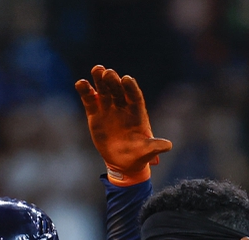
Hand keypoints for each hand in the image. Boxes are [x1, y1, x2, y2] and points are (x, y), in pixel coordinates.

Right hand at [75, 65, 171, 185]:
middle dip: (113, 81)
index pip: (134, 96)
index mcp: (137, 112)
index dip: (131, 87)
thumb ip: (155, 147)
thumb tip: (168, 146)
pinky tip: (80, 83)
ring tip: (97, 69)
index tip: (126, 79)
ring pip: (104, 91)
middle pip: (118, 90)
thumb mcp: (147, 151)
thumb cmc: (138, 155)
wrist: (122, 162)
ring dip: (99, 80)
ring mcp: (109, 108)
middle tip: (107, 72)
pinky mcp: (95, 113)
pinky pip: (90, 100)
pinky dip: (85, 91)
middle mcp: (123, 106)